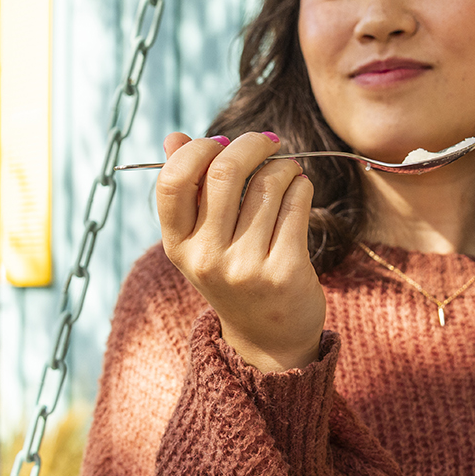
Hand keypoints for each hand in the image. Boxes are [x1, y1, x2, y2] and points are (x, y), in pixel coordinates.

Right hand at [155, 130, 324, 372]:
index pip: (173, 180)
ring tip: (287, 174)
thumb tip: (174, 137)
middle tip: (266, 143)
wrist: (269, 338)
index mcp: (178, 245)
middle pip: (225, 171)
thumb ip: (187, 188)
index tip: (221, 143)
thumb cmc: (233, 272)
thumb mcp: (200, 239)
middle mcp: (207, 257)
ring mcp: (245, 266)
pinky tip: (299, 191)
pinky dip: (301, 185)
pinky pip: (296, 201)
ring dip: (283, 167)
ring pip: (269, 183)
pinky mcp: (284, 270)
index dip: (198, 149)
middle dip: (251, 144)